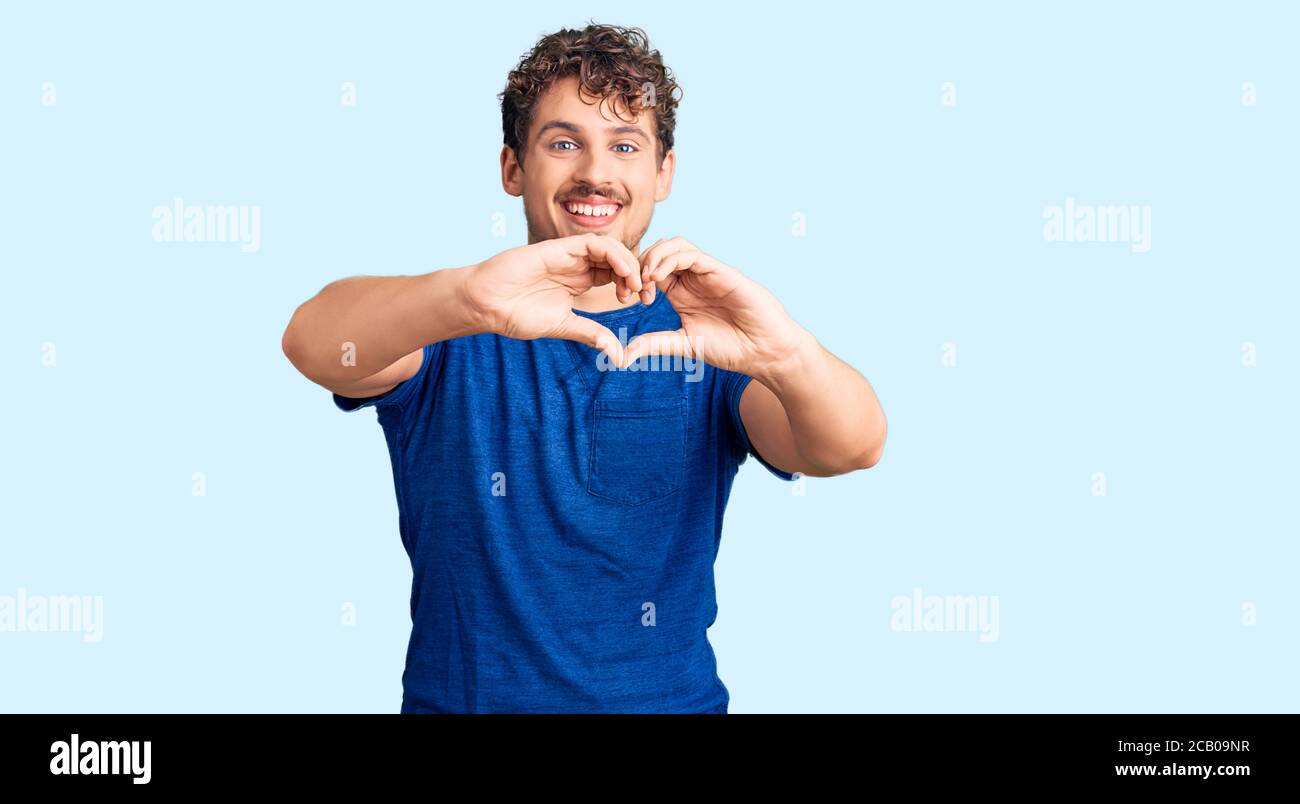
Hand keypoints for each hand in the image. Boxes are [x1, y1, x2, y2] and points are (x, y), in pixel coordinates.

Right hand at [463, 233, 642, 362]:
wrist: (486, 303)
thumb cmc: (515, 314)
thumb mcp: (563, 327)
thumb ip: (590, 334)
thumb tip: (618, 354)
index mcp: (580, 281)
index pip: (616, 274)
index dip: (633, 284)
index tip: (643, 302)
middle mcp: (577, 265)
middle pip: (618, 258)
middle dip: (637, 272)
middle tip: (645, 293)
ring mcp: (568, 255)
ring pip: (610, 247)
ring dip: (629, 262)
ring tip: (635, 284)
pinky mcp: (559, 247)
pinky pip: (593, 243)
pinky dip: (613, 254)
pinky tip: (622, 272)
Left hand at [622, 237, 809, 375]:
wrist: (764, 351)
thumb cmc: (731, 348)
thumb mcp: (685, 345)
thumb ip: (656, 344)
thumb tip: (624, 354)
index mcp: (681, 293)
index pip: (651, 271)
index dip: (635, 278)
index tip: (629, 299)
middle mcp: (692, 279)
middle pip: (659, 251)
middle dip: (639, 263)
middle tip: (634, 287)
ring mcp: (707, 273)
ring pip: (674, 245)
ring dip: (653, 256)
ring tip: (645, 278)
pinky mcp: (721, 271)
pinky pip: (691, 255)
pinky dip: (670, 260)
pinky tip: (658, 277)